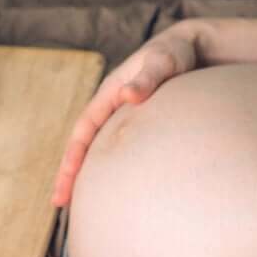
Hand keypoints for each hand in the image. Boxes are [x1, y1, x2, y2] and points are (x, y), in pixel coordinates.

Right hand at [50, 22, 199, 206]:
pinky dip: (116, 171)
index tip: (64, 181)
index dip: (72, 157)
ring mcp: (126, 120)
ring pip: (102, 151)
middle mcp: (113, 109)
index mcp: (109, 94)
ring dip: (90, 175)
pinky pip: (124, 153)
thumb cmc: (176, 53)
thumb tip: (129, 95)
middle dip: (71, 173)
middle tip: (60, 203)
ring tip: (80, 205)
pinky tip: (122, 192)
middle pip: (86, 145)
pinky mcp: (143, 128)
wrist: (196, 50)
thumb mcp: (163, 61)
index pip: (83, 130)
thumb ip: (148, 77)